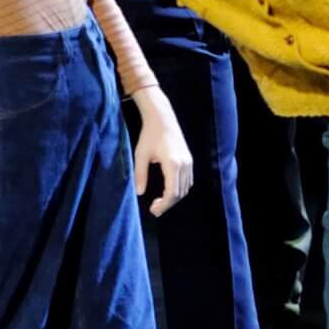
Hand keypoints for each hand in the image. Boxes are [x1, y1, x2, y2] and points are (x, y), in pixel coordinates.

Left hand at [130, 86, 193, 216]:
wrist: (162, 118)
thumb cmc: (149, 135)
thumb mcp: (141, 155)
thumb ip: (140, 174)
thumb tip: (139, 193)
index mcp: (173, 164)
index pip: (172, 193)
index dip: (163, 205)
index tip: (153, 210)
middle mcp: (184, 165)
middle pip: (180, 193)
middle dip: (168, 204)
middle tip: (154, 209)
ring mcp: (189, 162)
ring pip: (185, 188)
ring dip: (174, 197)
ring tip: (159, 201)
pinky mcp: (189, 159)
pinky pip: (188, 180)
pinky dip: (179, 189)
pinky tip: (167, 190)